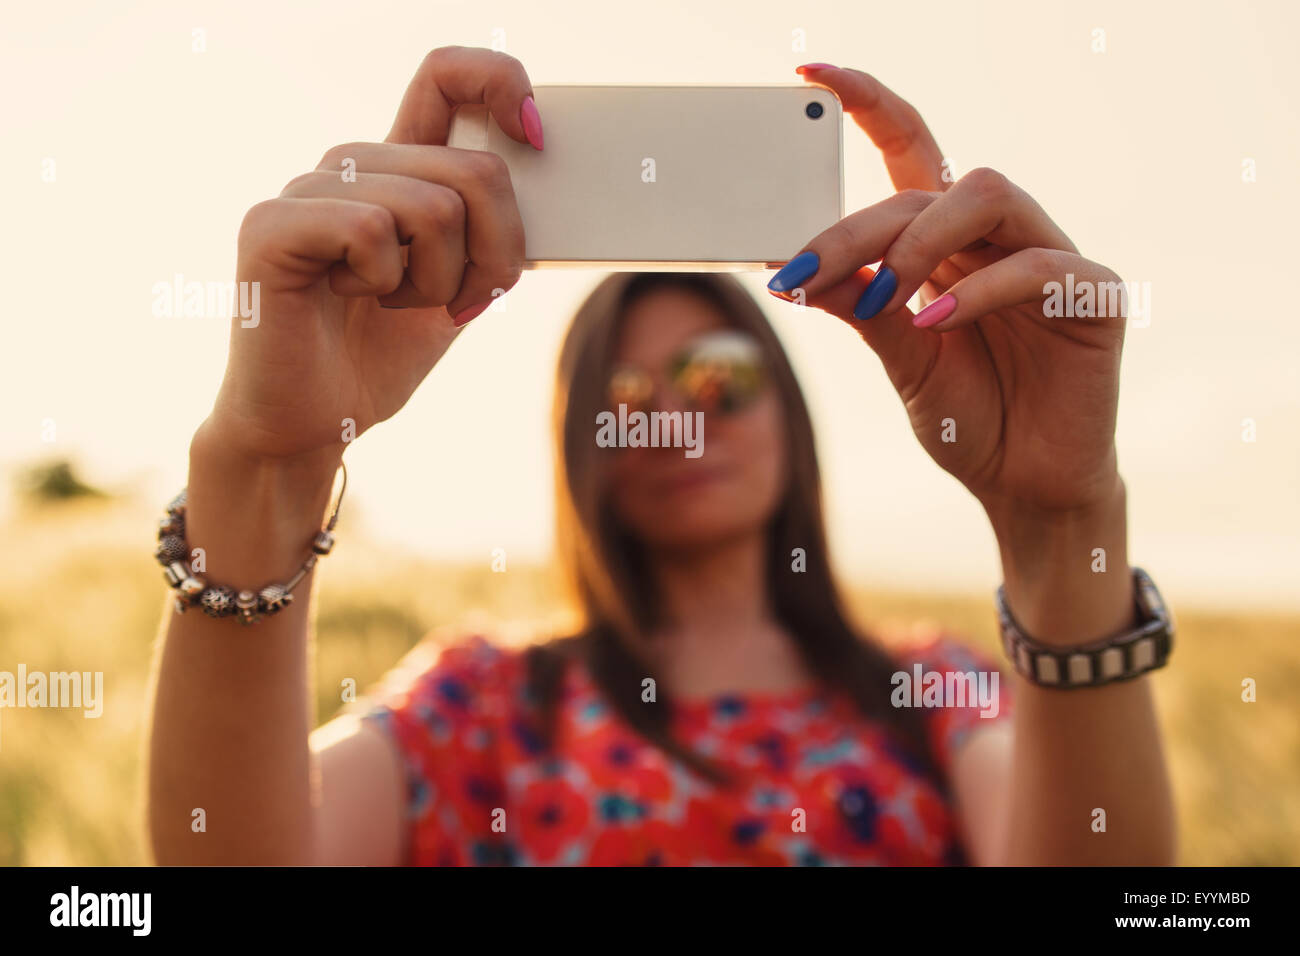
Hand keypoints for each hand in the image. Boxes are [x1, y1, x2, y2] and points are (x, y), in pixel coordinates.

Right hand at [207, 46, 539, 462]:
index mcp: (398, 168)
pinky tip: (351, 298)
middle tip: (463, 301)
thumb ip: (491, 232)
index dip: (499, 81)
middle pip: (473, 170)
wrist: (315, 418)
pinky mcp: (271, 225)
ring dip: (436, 281)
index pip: (447, 77)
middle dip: (494, 255)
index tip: (534, 135)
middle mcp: (352, 164)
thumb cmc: (381, 352)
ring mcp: (308, 189)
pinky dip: (384, 283)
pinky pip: (372, 230)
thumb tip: (540, 176)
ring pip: (431, 206)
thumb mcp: (461, 286)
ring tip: (395, 305)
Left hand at [771, 65, 1127, 520]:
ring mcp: (1051, 258)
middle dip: (856, 228)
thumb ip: (864, 309)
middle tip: (802, 273)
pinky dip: (976, 291)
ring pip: (989, 193)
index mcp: (947, 243)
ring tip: (881, 297)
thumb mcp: (900, 359)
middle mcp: (997, 237)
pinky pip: (1038, 264)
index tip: (811, 72)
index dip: (868, 104)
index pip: (911, 150)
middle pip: (928, 185)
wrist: (1024, 485)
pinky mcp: (1095, 295)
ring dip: (920, 241)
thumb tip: (800, 264)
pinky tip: (934, 324)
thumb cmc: (968, 416)